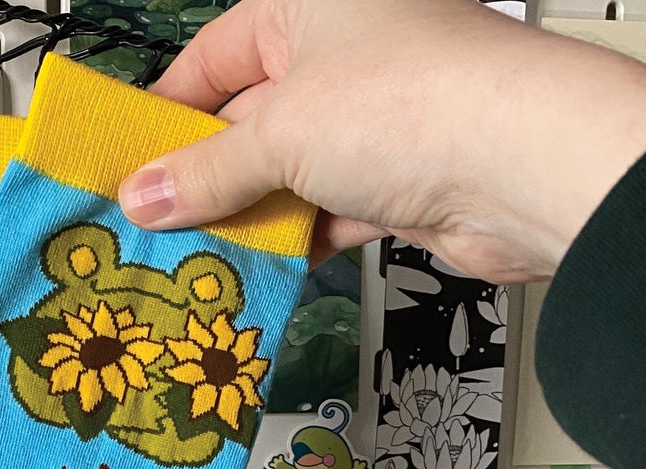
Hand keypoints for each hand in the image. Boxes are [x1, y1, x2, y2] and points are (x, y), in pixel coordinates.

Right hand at [118, 0, 645, 280]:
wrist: (520, 164)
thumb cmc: (415, 101)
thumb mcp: (279, 134)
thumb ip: (204, 172)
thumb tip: (143, 195)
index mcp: (306, 5)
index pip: (212, 57)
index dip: (164, 111)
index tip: (124, 161)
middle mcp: (343, 54)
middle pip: (246, 122)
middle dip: (203, 176)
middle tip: (153, 222)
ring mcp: (373, 121)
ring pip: (286, 174)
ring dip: (248, 216)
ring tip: (199, 254)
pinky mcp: (397, 182)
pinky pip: (324, 212)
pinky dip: (295, 239)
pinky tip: (261, 266)